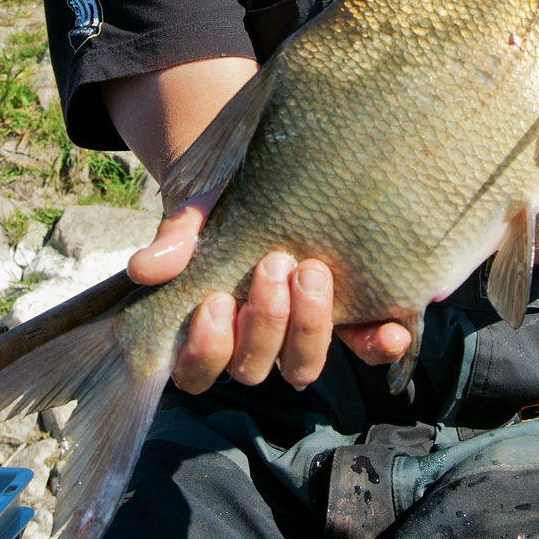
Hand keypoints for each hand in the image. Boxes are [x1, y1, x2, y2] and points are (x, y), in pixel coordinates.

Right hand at [128, 198, 409, 392]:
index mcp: (209, 326)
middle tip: (274, 263)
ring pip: (302, 366)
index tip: (214, 303)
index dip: (206, 350)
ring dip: (309, 327)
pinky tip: (392, 327)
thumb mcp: (201, 204)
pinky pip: (364, 348)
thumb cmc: (226, 197)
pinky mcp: (349, 316)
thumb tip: (146, 269)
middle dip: (264, 322)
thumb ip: (178, 234)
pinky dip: (378, 344)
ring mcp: (302, 332)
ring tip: (313, 271)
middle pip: (254, 368)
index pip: (197, 370)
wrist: (269, 168)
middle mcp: (255, 340)